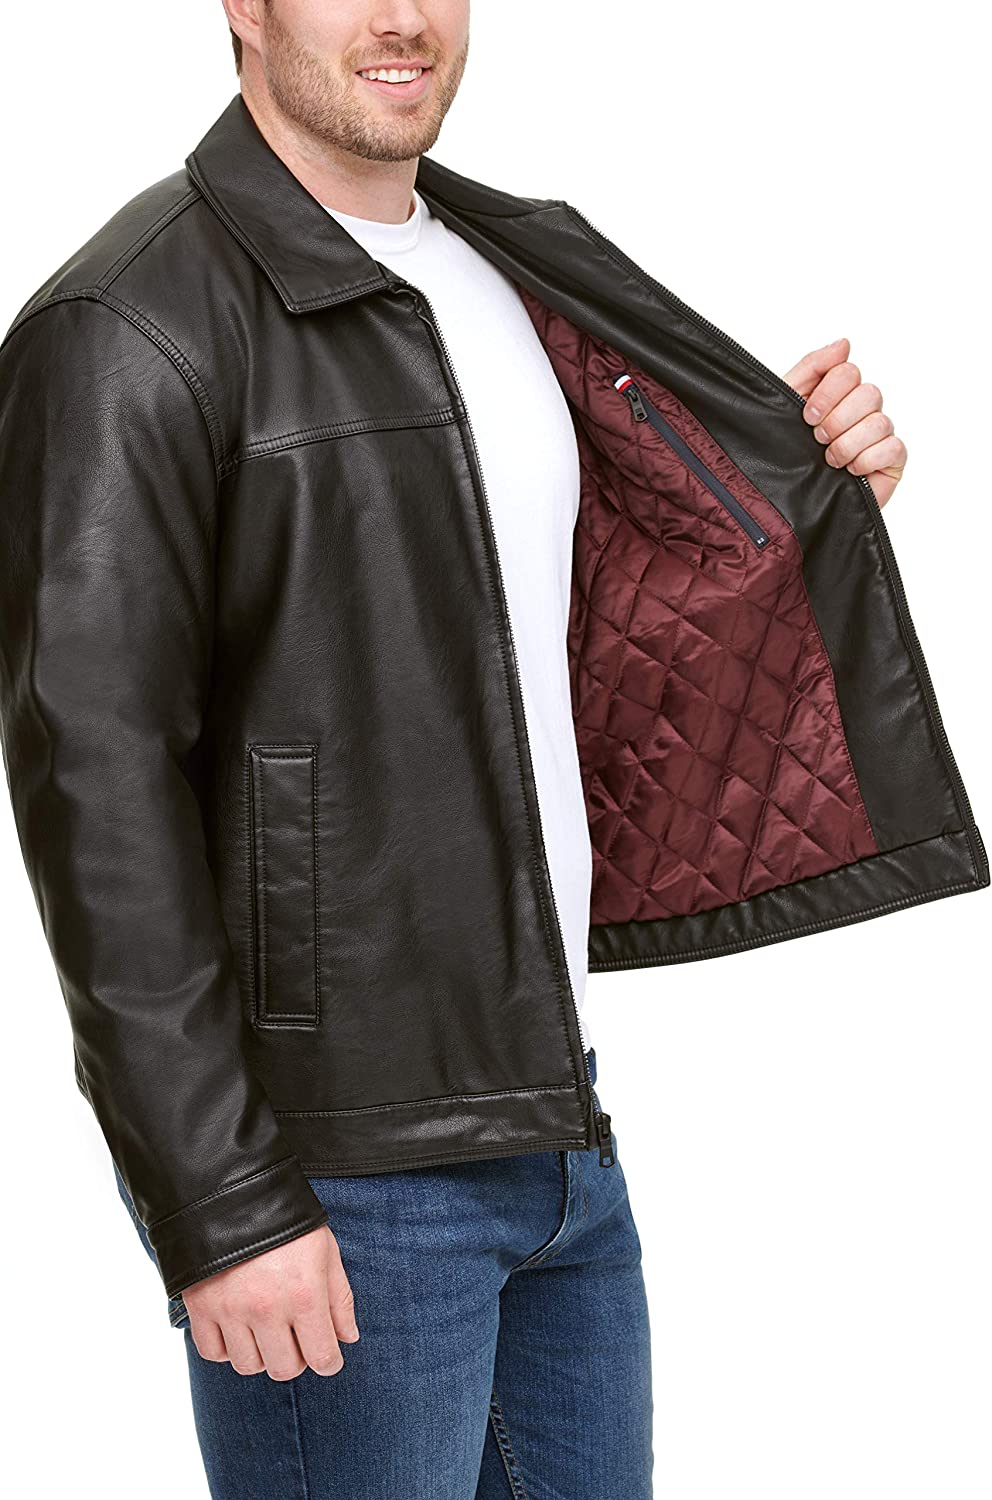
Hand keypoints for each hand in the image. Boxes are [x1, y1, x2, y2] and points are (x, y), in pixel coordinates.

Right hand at [183, 1223, 359, 1379]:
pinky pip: (213, 1353)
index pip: (322, 1357)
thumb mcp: (325, 1249)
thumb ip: (339, 1298)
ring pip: (248, 1365)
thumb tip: (347, 1338)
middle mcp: (267, 1309)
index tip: (328, 1357)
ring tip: (265, 1328)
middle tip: (296, 1338)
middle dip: (296, 1358)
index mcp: (304, 1294)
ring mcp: (230, 1311)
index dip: (329, 1362)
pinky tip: (237, 1327)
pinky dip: (226, 1348)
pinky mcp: (200, 1308)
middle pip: (284, 1369)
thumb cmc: (287, 1218)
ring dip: (261, 1353)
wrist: (233, 1190)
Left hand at [782, 337, 906, 507]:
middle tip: (818, 439)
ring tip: (830, 460)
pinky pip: (893, 447)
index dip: (828, 392)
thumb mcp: (787, 404)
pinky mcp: (891, 461)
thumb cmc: (785, 456)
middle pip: (868, 393)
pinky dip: (867, 459)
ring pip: (879, 422)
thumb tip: (844, 343)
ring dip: (847, 444)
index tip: (807, 416)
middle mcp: (862, 411)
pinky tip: (851, 470)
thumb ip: (812, 368)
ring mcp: (879, 435)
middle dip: (836, 420)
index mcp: (838, 394)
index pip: (848, 371)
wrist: (787, 507)